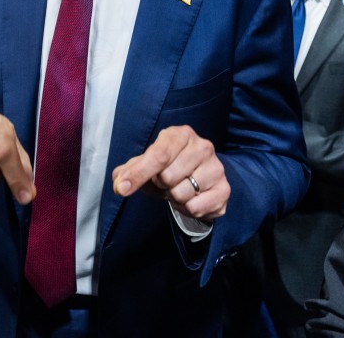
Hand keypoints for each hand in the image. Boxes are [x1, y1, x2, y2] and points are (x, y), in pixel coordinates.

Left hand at [112, 126, 229, 222]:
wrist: (199, 176)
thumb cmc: (168, 166)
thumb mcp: (146, 163)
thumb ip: (128, 171)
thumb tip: (119, 184)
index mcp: (181, 135)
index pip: (158, 155)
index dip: (138, 174)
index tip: (122, 189)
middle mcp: (203, 147)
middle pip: (168, 177)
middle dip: (160, 185)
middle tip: (166, 181)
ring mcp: (217, 168)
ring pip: (182, 194)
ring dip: (174, 198)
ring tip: (179, 188)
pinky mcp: (224, 190)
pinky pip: (196, 208)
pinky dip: (186, 209)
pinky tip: (190, 198)